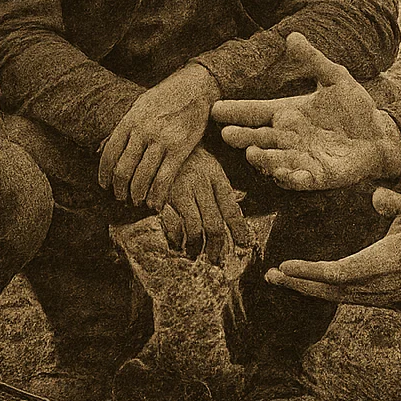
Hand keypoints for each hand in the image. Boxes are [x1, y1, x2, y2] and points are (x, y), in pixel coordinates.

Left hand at [101, 63, 220, 208]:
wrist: (194, 87)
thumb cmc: (165, 97)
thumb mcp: (139, 106)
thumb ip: (124, 127)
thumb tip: (104, 147)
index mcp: (129, 121)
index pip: (109, 153)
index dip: (104, 174)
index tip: (104, 185)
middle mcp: (142, 131)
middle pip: (123, 169)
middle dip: (119, 189)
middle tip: (121, 197)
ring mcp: (161, 140)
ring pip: (142, 177)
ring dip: (137, 195)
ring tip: (136, 201)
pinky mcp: (180, 149)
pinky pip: (164, 178)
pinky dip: (157, 195)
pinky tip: (155, 204)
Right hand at [156, 145, 251, 265]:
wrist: (157, 141)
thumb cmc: (185, 156)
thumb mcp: (208, 165)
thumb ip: (220, 189)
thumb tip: (234, 215)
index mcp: (214, 176)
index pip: (231, 209)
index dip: (239, 231)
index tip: (243, 244)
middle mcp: (199, 184)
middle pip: (214, 225)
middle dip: (216, 247)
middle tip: (216, 259)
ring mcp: (179, 191)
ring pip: (194, 229)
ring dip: (195, 247)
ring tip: (193, 253)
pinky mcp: (160, 196)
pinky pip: (171, 226)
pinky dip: (175, 239)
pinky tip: (176, 242)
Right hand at [214, 32, 400, 189]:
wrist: (378, 135)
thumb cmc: (353, 106)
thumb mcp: (335, 78)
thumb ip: (313, 60)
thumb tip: (292, 35)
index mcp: (288, 114)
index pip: (257, 112)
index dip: (237, 111)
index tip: (216, 109)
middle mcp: (289, 138)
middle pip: (260, 138)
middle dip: (244, 137)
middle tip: (228, 134)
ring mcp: (301, 158)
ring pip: (276, 160)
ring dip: (264, 158)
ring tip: (252, 153)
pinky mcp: (318, 176)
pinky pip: (301, 179)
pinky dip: (291, 178)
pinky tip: (283, 174)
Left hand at [265, 189, 400, 305]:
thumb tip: (377, 198)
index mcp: (389, 260)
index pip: (342, 272)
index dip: (311, 272)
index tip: (285, 264)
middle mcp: (385, 283)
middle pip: (334, 290)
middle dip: (301, 284)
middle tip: (270, 275)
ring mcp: (388, 295)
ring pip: (341, 298)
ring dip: (310, 290)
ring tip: (281, 280)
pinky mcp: (388, 298)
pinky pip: (351, 300)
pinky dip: (327, 294)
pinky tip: (308, 286)